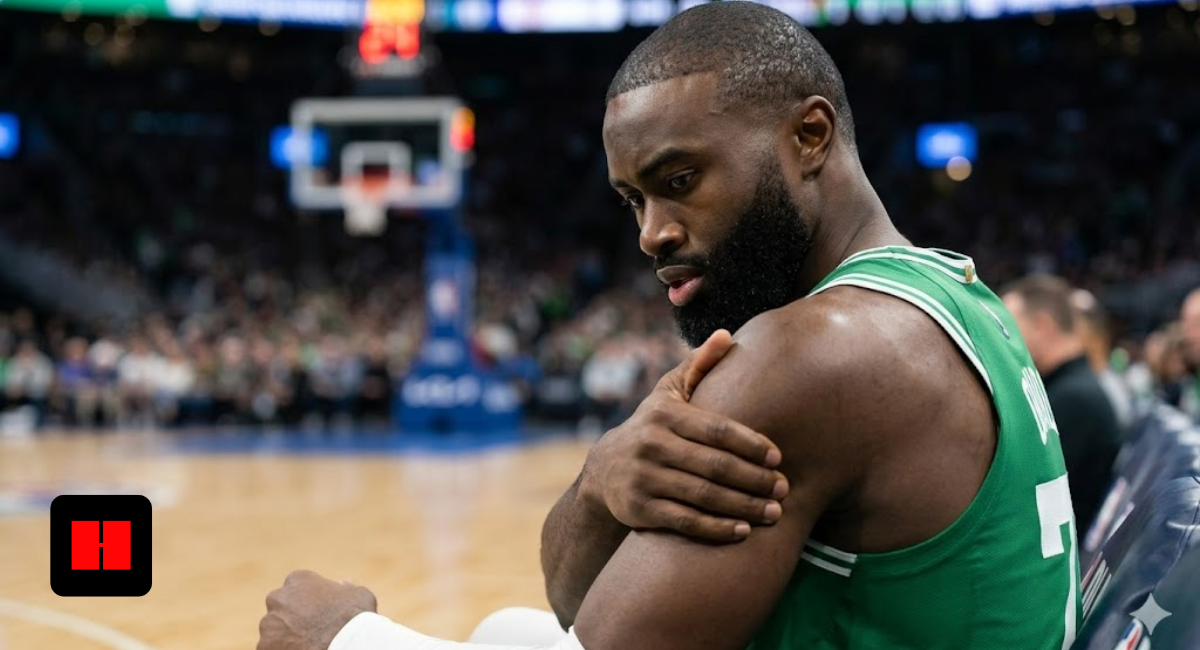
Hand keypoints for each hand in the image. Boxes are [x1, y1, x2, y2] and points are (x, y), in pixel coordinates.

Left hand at [258, 570, 377, 649]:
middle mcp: (278, 598)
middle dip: (293, 618)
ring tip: (308, 646)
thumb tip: (343, 583)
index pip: (297, 588)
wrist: (346, 644)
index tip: (320, 614)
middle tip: (311, 632)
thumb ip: (346, 588)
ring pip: (275, 631)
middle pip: (282, 608)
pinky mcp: (264, 647)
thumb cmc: (355, 617)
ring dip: (286, 637)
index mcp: (298, 579)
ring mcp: (269, 624)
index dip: (309, 602)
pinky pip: (271, 649)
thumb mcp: (358, 595)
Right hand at [579, 330, 788, 541]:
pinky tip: (743, 531)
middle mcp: (651, 444)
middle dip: (754, 479)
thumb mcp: (669, 394)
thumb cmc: (651, 427)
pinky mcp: (639, 509)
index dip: (751, 444)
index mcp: (664, 414)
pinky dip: (717, 528)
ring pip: (704, 495)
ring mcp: (643, 478)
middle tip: (783, 489)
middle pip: (715, 465)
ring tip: (773, 513)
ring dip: (743, 506)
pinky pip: (685, 521)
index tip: (779, 457)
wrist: (604, 471)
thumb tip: (728, 335)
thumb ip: (698, 365)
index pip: (717, 429)